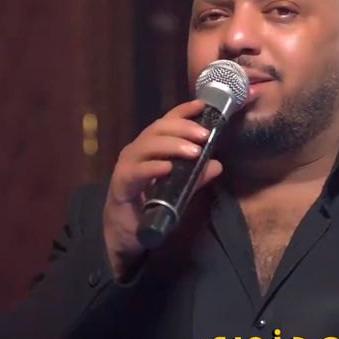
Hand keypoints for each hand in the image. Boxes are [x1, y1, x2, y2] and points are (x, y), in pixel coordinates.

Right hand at [102, 99, 221, 280]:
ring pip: (148, 146)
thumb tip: (217, 164)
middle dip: (183, 128)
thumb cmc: (149, 205)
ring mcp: (127, 165)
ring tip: (194, 151)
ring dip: (172, 146)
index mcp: (151, 147)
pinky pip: (137, 172)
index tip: (202, 105)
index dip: (183, 111)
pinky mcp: (121, 184)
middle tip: (204, 135)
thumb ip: (196, 177)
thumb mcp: (179, 190)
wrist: (125, 233)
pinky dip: (153, 168)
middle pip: (158, 129)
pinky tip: (168, 168)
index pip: (167, 122)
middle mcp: (137, 151)